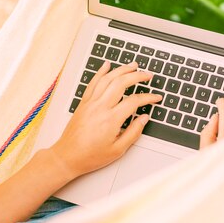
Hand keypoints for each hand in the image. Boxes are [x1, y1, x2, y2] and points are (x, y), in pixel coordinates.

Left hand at [51, 61, 162, 180]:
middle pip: (121, 83)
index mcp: (111, 119)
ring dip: (121, 69)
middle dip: (137, 76)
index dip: (148, 97)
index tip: (156, 97)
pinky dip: (101, 72)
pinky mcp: (83, 103)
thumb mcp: (117, 150)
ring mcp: (90, 103)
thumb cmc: (90, 156)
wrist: (67, 157)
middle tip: (147, 75)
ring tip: (133, 65)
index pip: (134, 101)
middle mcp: (100, 107)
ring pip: (107, 79)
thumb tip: (144, 118)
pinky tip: (107, 65)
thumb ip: (134, 132)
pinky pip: (93, 82)